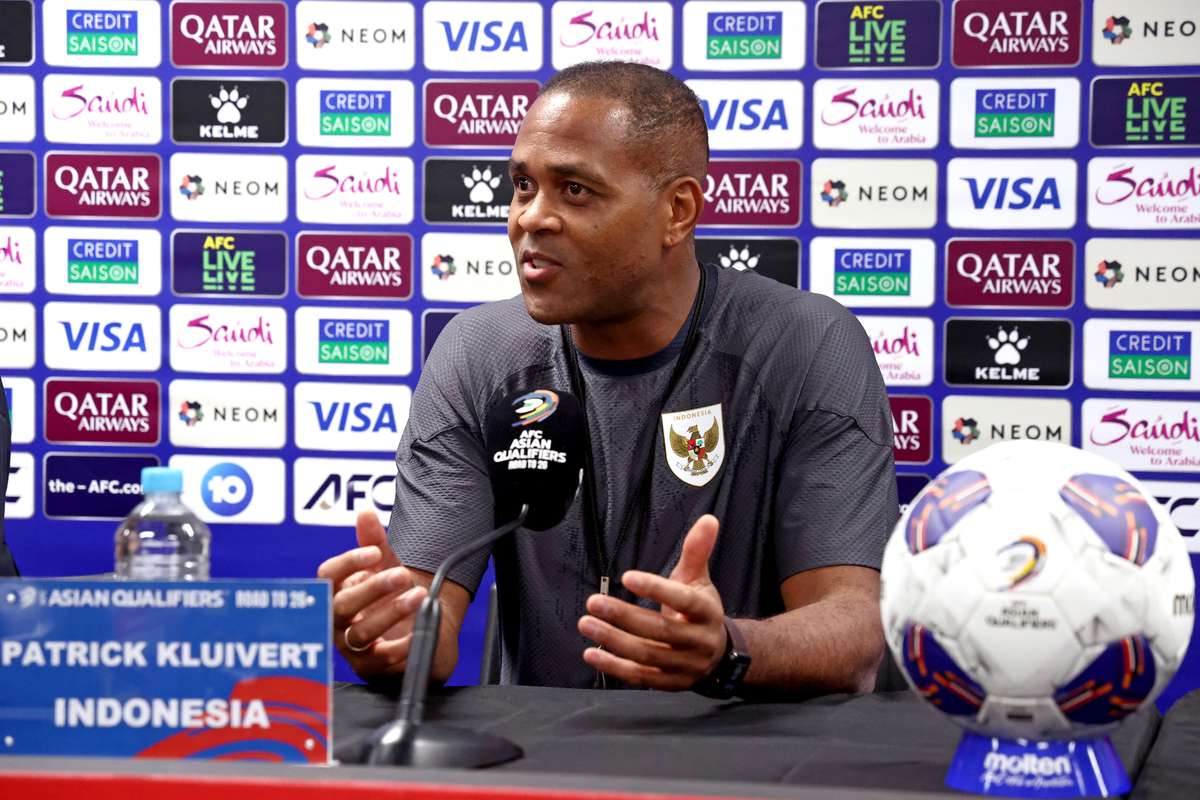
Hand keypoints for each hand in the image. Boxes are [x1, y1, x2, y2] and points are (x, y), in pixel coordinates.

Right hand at [317, 511, 427, 676]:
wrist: (418, 631)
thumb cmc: (393, 597)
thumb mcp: (387, 567)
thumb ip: (375, 542)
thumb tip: (364, 512)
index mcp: (337, 592)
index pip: (327, 576)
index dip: (348, 563)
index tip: (375, 552)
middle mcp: (338, 622)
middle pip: (341, 606)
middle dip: (372, 588)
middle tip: (402, 574)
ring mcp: (352, 647)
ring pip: (361, 633)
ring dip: (390, 613)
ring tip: (418, 596)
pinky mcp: (371, 667)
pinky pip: (382, 659)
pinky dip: (401, 645)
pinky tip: (418, 630)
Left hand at [577, 514, 727, 689]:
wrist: (718, 654)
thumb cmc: (699, 609)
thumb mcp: (699, 579)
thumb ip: (697, 550)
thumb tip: (708, 519)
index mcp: (706, 612)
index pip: (683, 600)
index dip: (655, 589)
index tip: (626, 576)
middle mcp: (698, 642)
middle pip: (660, 630)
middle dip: (624, 616)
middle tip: (593, 601)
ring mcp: (684, 666)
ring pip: (647, 655)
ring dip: (613, 641)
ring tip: (586, 623)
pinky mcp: (669, 683)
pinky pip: (640, 677)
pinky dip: (614, 667)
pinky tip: (591, 653)